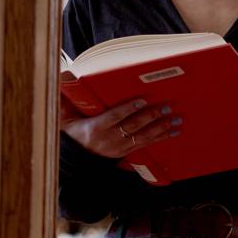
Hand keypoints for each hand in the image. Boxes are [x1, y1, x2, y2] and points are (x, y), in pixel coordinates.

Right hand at [61, 97, 183, 159]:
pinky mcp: (126, 152)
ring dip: (161, 128)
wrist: (75, 160)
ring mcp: (119, 147)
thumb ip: (64, 103)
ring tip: (176, 120)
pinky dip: (160, 138)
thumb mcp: (65, 120)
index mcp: (95, 128)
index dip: (127, 109)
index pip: (113, 117)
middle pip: (132, 126)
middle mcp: (109, 139)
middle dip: (151, 117)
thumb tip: (61, 78)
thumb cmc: (72, 134)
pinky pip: (145, 144)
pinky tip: (173, 132)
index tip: (141, 100)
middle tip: (166, 107)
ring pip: (142, 137)